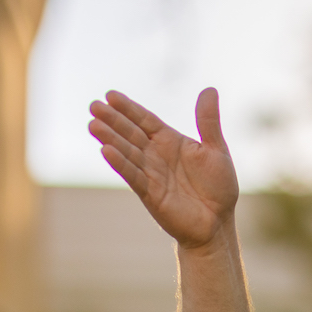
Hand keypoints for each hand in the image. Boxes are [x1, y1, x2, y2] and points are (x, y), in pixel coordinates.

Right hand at [88, 88, 238, 248]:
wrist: (218, 222)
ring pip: (127, 152)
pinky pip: (133, 175)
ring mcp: (151, 174)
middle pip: (131, 133)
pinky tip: (105, 150)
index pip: (145, 120)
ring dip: (111, 139)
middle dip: (113, 120)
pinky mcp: (150, 193)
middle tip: (93, 105)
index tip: (110, 95)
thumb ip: (208, 121)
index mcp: (170, 141)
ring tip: (93, 124)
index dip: (128, 108)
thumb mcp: (216, 149)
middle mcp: (156, 155)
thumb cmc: (218, 187)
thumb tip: (209, 89)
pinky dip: (120, 163)